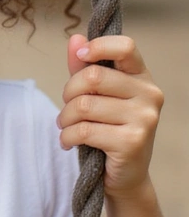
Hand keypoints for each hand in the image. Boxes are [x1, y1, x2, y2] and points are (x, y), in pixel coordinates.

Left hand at [58, 34, 163, 199]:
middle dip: (68, 92)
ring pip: (85, 105)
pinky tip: (68, 142)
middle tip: (66, 109)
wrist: (125, 177)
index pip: (125, 47)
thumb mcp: (97, 96)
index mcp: (142, 77)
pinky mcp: (132, 142)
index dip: (98, 47)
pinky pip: (85, 130)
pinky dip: (67, 137)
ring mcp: (144, 119)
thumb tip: (75, 39)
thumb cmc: (108, 130)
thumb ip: (85, 68)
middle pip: (94, 76)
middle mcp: (150, 94)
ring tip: (66, 127)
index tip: (80, 57)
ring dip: (65, 119)